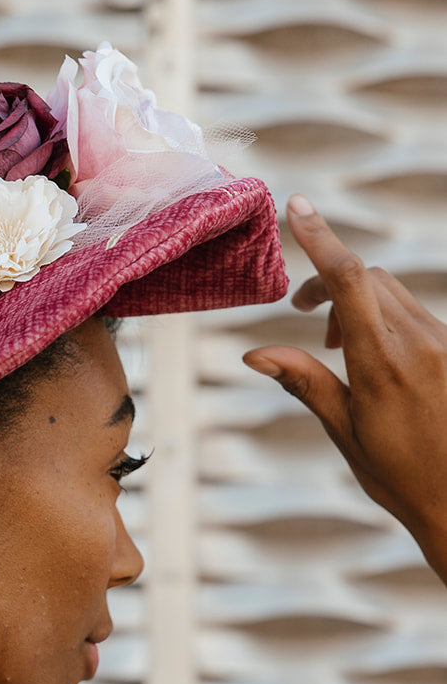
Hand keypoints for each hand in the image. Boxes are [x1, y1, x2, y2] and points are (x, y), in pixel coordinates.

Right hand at [243, 194, 446, 579]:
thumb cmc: (400, 476)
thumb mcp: (345, 431)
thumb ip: (305, 382)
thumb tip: (255, 354)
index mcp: (383, 363)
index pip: (349, 280)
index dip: (320, 238)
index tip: (298, 208)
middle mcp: (419, 343)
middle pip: (368, 277)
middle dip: (329, 282)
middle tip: (302, 313)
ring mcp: (443, 344)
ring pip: (393, 292)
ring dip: (358, 301)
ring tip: (339, 348)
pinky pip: (416, 313)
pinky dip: (386, 317)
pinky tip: (376, 358)